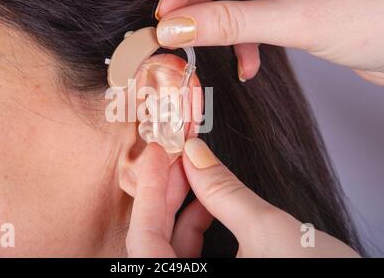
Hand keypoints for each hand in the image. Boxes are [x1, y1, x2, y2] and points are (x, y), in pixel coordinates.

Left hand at [126, 139, 359, 256]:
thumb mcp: (269, 231)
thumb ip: (224, 191)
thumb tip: (197, 154)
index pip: (144, 240)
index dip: (148, 191)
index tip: (158, 154)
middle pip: (153, 243)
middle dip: (164, 196)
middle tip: (176, 159)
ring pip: (170, 250)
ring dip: (180, 209)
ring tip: (193, 175)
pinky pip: (189, 259)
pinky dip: (194, 228)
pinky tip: (207, 205)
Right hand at [155, 0, 383, 85]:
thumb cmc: (381, 19)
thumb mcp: (297, 20)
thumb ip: (231, 23)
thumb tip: (178, 28)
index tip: (168, 16)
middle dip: (201, 6)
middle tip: (183, 38)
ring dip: (225, 26)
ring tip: (218, 55)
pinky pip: (256, 8)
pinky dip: (248, 36)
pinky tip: (250, 63)